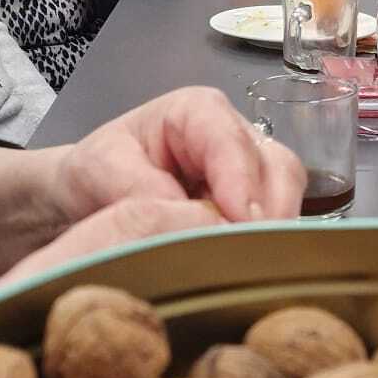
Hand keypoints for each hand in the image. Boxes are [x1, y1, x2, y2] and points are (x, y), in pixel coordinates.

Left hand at [0, 88, 304, 286]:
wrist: (90, 194)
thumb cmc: (96, 171)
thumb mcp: (99, 170)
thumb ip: (140, 188)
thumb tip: (190, 219)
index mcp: (197, 111)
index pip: (232, 142)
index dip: (240, 183)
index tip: (239, 224)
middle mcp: (234, 134)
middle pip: (277, 167)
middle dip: (269, 212)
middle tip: (253, 256)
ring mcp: (251, 170)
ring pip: (287, 195)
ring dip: (273, 232)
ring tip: (249, 265)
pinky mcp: (255, 205)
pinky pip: (279, 221)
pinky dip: (267, 244)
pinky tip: (248, 266)